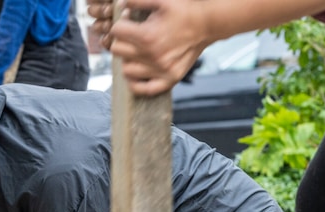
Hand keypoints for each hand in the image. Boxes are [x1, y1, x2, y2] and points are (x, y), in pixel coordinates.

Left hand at [89, 0, 210, 95]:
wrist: (208, 24)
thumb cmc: (184, 11)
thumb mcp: (161, 0)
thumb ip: (137, 0)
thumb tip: (120, 5)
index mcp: (147, 36)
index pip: (116, 31)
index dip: (121, 23)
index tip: (129, 20)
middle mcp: (152, 56)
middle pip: (117, 50)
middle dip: (121, 39)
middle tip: (131, 35)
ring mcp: (161, 70)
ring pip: (126, 69)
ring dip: (127, 59)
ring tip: (136, 51)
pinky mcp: (169, 79)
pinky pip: (143, 89)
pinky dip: (136, 83)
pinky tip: (138, 71)